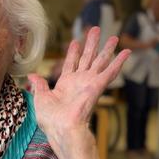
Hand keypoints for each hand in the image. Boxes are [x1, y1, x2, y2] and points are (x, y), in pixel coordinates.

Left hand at [28, 27, 130, 148]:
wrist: (61, 128)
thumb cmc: (51, 119)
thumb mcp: (40, 98)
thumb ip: (39, 85)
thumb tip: (32, 76)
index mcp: (66, 84)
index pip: (71, 63)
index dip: (73, 52)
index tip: (75, 41)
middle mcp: (79, 82)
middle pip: (87, 58)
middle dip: (91, 44)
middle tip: (95, 30)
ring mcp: (90, 83)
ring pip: (100, 61)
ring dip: (107, 49)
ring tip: (114, 36)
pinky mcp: (98, 86)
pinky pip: (110, 72)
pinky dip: (119, 62)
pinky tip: (126, 52)